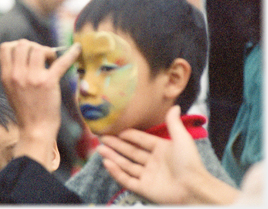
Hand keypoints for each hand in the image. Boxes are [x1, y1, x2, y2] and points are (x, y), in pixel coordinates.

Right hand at [0, 39, 80, 169]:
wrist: (35, 129)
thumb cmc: (25, 110)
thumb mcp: (10, 89)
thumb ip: (13, 72)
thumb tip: (24, 53)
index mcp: (6, 76)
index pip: (6, 48)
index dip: (17, 45)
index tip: (26, 52)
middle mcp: (17, 74)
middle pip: (23, 44)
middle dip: (34, 46)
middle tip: (42, 57)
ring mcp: (33, 78)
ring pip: (39, 49)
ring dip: (47, 51)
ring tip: (52, 61)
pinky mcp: (49, 82)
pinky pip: (61, 61)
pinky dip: (71, 53)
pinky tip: (77, 49)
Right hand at [98, 105, 238, 204]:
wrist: (193, 188)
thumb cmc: (189, 162)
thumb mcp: (182, 138)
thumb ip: (173, 123)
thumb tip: (175, 106)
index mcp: (161, 149)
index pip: (141, 140)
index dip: (129, 135)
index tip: (116, 130)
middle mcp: (153, 162)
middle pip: (130, 152)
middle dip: (116, 145)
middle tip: (102, 138)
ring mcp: (148, 176)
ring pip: (126, 165)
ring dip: (113, 157)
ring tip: (100, 150)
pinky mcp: (144, 188)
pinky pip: (127, 179)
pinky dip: (116, 172)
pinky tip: (107, 164)